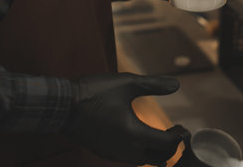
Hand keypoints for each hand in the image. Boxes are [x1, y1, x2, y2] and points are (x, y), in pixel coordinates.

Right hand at [64, 73, 181, 164]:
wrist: (62, 106)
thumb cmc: (95, 93)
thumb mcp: (127, 82)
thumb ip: (154, 84)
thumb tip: (176, 84)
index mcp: (136, 134)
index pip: (167, 145)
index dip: (178, 137)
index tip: (180, 127)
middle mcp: (127, 150)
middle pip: (158, 158)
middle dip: (169, 147)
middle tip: (172, 131)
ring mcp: (114, 154)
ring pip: (143, 161)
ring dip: (154, 151)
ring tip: (157, 133)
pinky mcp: (105, 153)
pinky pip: (129, 159)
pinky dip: (139, 152)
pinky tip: (137, 135)